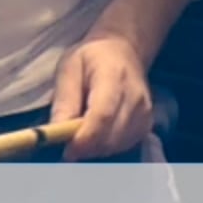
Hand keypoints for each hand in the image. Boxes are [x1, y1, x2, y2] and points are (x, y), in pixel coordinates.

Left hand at [50, 34, 155, 160]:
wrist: (123, 51)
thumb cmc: (91, 58)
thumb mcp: (69, 68)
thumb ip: (64, 101)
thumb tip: (55, 133)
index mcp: (114, 77)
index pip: (103, 115)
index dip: (84, 138)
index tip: (67, 151)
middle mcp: (135, 97)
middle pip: (111, 135)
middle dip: (86, 148)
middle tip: (66, 147)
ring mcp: (145, 112)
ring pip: (117, 145)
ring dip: (95, 149)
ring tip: (79, 137)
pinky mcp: (147, 124)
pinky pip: (124, 146)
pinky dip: (106, 148)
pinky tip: (95, 137)